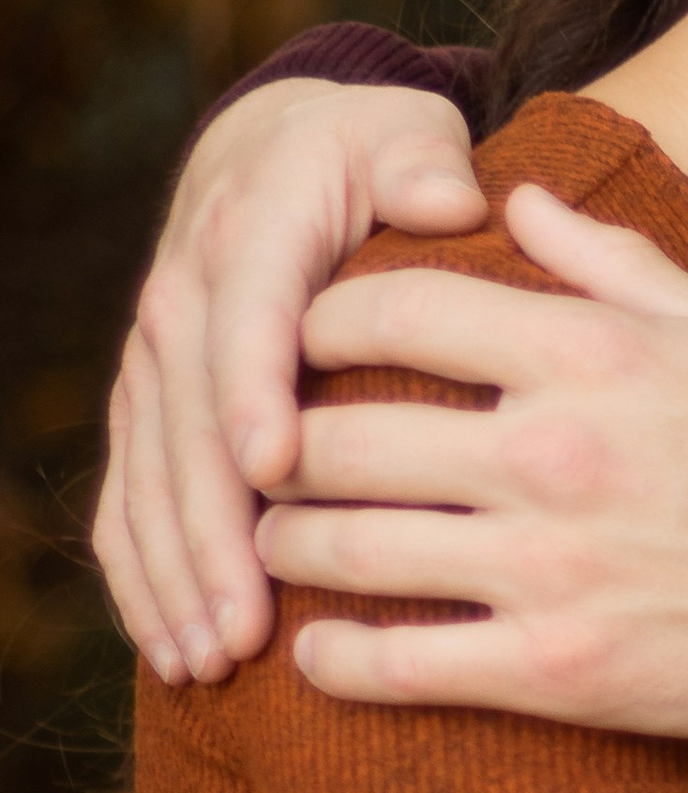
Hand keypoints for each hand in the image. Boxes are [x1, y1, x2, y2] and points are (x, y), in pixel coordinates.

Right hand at [94, 78, 485, 688]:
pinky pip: (127, 497)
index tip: (279, 469)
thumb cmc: (366, 153)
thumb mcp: (405, 133)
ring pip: (149, 479)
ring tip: (213, 659)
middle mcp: (183, 300)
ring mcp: (153, 360)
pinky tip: (171, 646)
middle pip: (188, 428)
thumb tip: (455, 199)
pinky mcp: (144, 405)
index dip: (255, 393)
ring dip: (175, 574)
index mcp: (254, 233)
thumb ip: (425, 164)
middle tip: (248, 625)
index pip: (250, 320)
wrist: (269, 148)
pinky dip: (141, 574)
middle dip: (213, 533)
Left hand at [254, 184, 687, 737]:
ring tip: (275, 540)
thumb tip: (517, 199)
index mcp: (586, 356)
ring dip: (287, 545)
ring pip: (347, 551)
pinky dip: (336, 661)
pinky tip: (316, 651)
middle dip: (279, 444)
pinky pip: (400, 667)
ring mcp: (546, 568)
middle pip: (340, 437)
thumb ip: (607, 257)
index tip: (301, 341)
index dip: (319, 323)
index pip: (395, 313)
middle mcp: (550, 454)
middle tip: (265, 452)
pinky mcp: (554, 667)